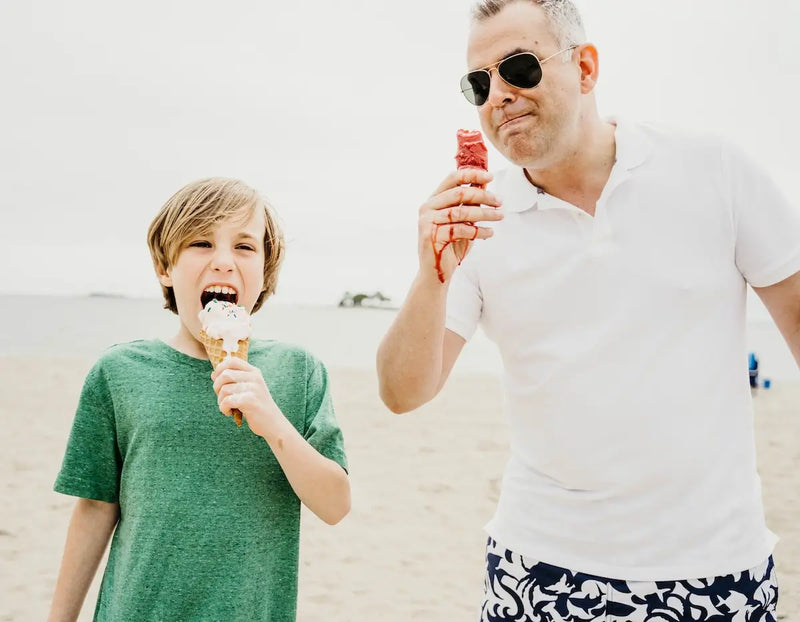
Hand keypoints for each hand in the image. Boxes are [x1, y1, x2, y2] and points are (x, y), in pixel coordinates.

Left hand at [211, 357, 286, 439]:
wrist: (273, 423)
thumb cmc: (257, 406)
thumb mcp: (250, 388)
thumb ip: (235, 380)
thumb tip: (214, 374)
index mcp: (254, 372)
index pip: (233, 361)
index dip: (220, 368)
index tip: (216, 379)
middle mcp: (255, 378)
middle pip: (225, 374)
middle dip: (217, 386)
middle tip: (221, 397)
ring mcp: (253, 389)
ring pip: (224, 389)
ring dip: (220, 400)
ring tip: (226, 407)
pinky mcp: (250, 401)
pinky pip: (227, 401)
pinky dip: (223, 408)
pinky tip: (229, 412)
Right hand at [418, 168, 502, 282]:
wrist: (436, 273)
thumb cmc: (450, 246)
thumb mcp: (462, 221)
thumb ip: (468, 204)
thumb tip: (484, 183)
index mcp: (433, 200)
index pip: (452, 179)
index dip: (472, 174)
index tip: (490, 176)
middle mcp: (427, 208)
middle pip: (459, 193)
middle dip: (483, 196)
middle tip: (499, 202)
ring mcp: (427, 222)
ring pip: (461, 212)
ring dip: (484, 213)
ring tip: (499, 216)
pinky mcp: (431, 237)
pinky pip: (460, 230)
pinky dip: (478, 231)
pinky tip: (489, 232)